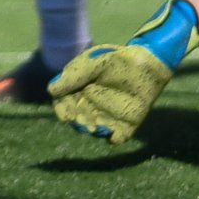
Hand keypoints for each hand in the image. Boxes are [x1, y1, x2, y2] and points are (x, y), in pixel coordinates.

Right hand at [48, 39, 176, 143]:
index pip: (65, 103)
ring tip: (95, 128)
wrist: (147, 62)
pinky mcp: (126, 124)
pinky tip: (114, 136)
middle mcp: (91, 106)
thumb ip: (74, 76)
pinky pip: (117, 136)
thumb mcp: (93, 63)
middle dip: (78, 122)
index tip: (66, 115)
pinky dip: (114, 139)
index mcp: (79, 91)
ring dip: (92, 131)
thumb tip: (50, 90)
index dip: (63, 110)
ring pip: (95, 129)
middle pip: (78, 119)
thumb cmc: (117, 59)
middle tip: (83, 123)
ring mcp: (108, 116)